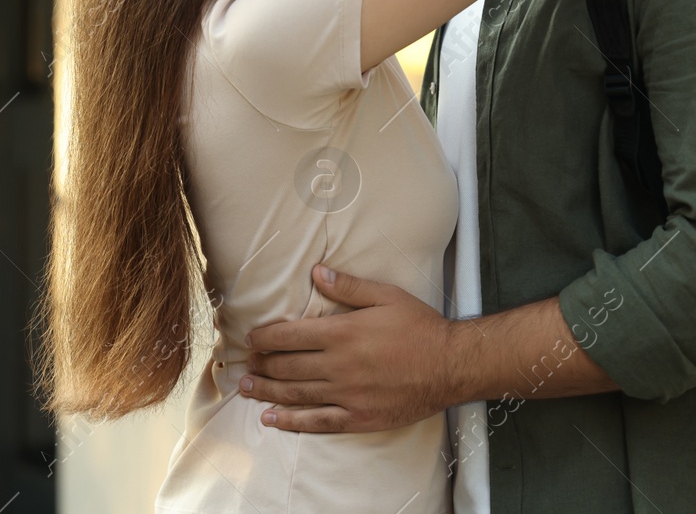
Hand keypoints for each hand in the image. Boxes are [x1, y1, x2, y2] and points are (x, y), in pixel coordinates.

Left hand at [239, 265, 455, 432]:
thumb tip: (317, 272)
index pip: (290, 335)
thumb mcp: (387, 296)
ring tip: (247, 387)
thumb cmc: (420, 327)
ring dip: (267, 390)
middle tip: (246, 362)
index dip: (265, 337)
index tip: (251, 338)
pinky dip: (290, 422)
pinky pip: (316, 422)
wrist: (450, 366)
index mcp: (343, 333)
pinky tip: (271, 419)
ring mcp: (346, 395)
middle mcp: (338, 366)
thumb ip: (350, 286)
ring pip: (295, 394)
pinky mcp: (356, 417)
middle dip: (262, 363)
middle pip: (287, 366)